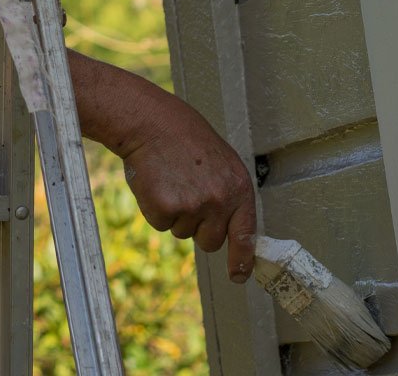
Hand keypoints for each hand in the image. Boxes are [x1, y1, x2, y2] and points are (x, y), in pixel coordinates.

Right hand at [119, 96, 257, 282]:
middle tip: (187, 193)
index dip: (242, 259)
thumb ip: (228, 195)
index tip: (238, 275)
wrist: (151, 122)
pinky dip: (155, 209)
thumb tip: (229, 231)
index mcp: (238, 187)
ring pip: (182, 232)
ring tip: (171, 180)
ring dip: (175, 213)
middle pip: (210, 241)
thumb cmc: (184, 139)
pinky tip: (157, 183)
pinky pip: (161, 224)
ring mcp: (193, 206)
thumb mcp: (220, 163)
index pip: (245, 234)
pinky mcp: (166, 209)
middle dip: (198, 227)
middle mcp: (220, 200)